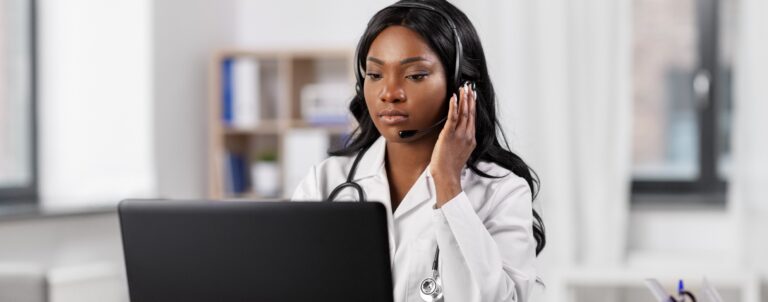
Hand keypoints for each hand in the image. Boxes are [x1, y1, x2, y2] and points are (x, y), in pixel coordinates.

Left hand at [430, 82, 475, 206]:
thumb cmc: (451, 167)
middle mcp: (467, 135)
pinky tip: (454, 98)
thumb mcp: (461, 153)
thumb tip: (458, 136)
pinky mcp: (448, 135)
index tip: (472, 96)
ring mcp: (459, 135)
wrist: (447, 176)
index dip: (472, 106)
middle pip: (470, 113)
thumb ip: (462, 142)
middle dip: (470, 99)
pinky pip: (452, 118)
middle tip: (469, 87)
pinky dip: (454, 107)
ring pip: (463, 113)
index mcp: (471, 139)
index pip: (472, 118)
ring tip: (463, 89)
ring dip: (463, 99)